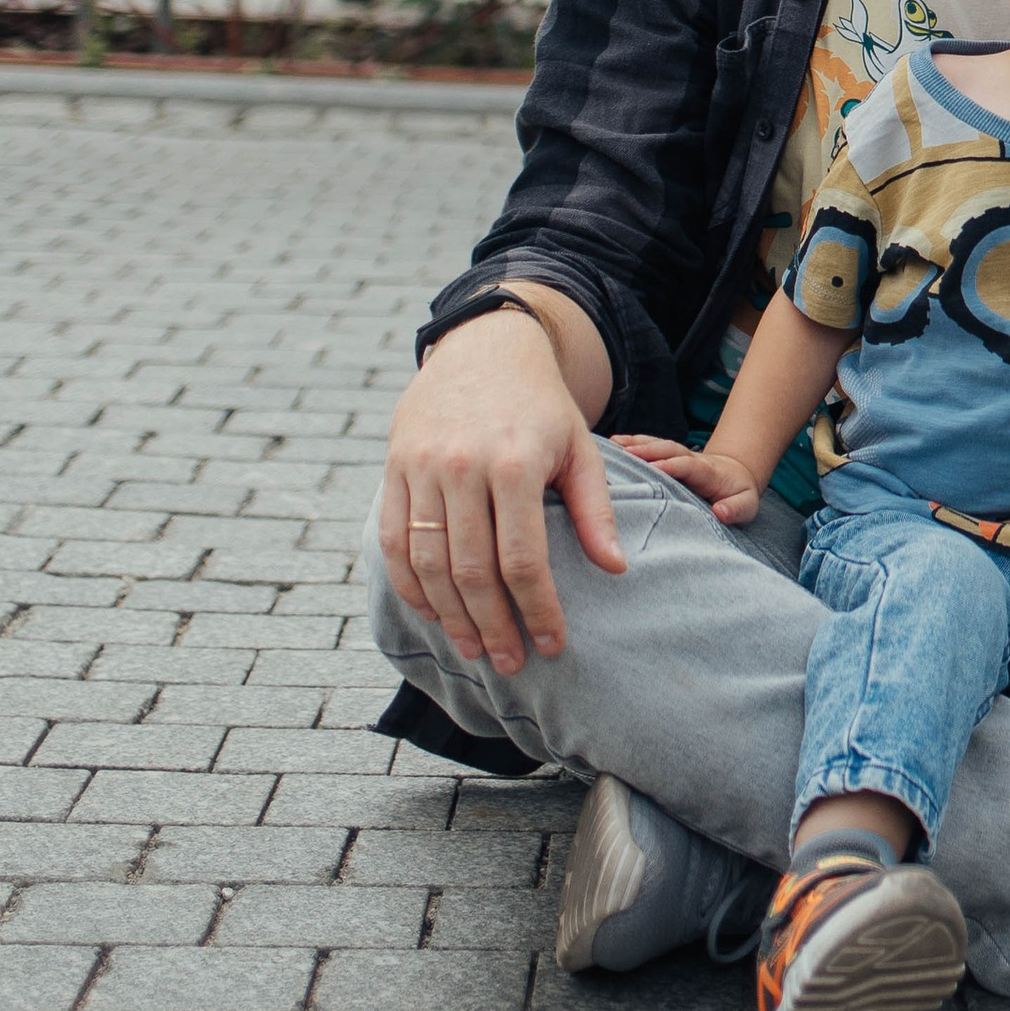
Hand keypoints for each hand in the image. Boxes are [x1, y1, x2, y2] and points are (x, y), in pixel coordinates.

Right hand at [379, 306, 623, 677]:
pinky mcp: (394, 470)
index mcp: (515, 464)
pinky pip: (394, 542)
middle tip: (514, 663)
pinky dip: (410, 586)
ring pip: (429, 564)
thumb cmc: (540, 406)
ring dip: (451, 617)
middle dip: (494, 626)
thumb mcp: (579, 447)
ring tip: (476, 650)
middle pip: (472, 572)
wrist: (483, 348)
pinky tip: (434, 613)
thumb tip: (615, 569)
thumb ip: (594, 509)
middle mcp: (462, 468)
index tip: (553, 644)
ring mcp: (421, 469)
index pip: (523, 559)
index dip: (538, 610)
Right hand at [610, 432, 764, 522]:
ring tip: (614, 445)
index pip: (689, 466)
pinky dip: (633, 444)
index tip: (656, 467)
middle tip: (626, 453)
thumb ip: (736, 508)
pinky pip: (650, 448)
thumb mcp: (746, 506)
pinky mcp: (668, 459)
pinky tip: (613, 445)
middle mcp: (691, 459)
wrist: (736, 476)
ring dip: (637, 443)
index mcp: (708, 472)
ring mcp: (678, 457)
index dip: (674, 465)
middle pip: (670, 450)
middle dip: (649, 450)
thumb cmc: (738, 495)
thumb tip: (721, 512)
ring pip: (658, 445)